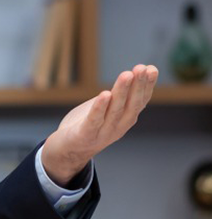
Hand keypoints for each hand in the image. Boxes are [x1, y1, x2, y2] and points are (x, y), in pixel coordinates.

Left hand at [41, 64, 158, 186]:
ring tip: (127, 74)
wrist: (66, 151)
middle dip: (138, 86)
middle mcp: (117, 127)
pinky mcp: (85, 135)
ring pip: (115, 111)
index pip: (139, 102)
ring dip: (122, 92)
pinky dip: (100, 108)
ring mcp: (102, 133)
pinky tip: (105, 94)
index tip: (151, 68)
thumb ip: (119, 95)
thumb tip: (135, 73)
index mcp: (124, 120)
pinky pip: (94, 121)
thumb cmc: (88, 124)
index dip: (146, 86)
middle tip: (142, 68)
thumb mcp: (107, 109)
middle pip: (131, 105)